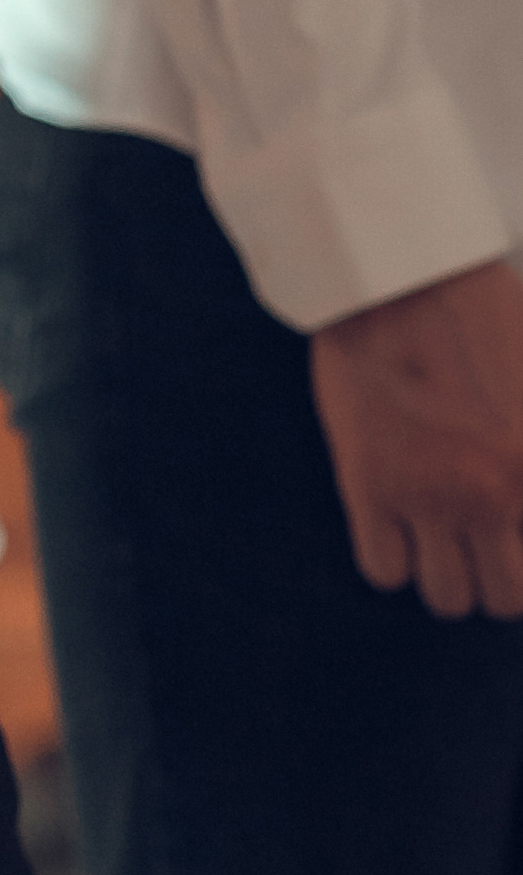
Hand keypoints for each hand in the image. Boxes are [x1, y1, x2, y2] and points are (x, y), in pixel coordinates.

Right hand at [311, 260, 522, 619]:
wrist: (399, 275)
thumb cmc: (483, 313)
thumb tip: (521, 494)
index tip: (512, 532)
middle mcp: (492, 493)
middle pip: (504, 599)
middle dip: (498, 580)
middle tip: (486, 542)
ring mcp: (428, 495)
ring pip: (447, 598)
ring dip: (448, 576)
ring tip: (443, 539)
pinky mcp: (368, 484)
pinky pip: (384, 571)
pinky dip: (394, 559)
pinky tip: (398, 522)